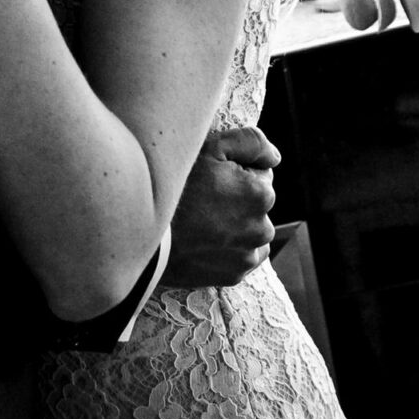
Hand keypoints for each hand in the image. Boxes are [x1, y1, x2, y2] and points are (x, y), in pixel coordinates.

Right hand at [162, 126, 280, 288]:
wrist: (145, 235)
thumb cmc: (174, 187)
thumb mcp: (209, 148)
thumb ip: (251, 143)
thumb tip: (274, 157)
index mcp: (262, 194)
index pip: (260, 175)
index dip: (234, 172)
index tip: (210, 177)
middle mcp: (263, 228)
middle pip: (254, 205)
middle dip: (235, 199)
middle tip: (200, 198)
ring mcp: (248, 255)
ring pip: (247, 231)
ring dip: (232, 224)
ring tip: (198, 220)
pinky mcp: (233, 276)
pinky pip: (236, 256)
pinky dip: (224, 248)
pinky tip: (200, 239)